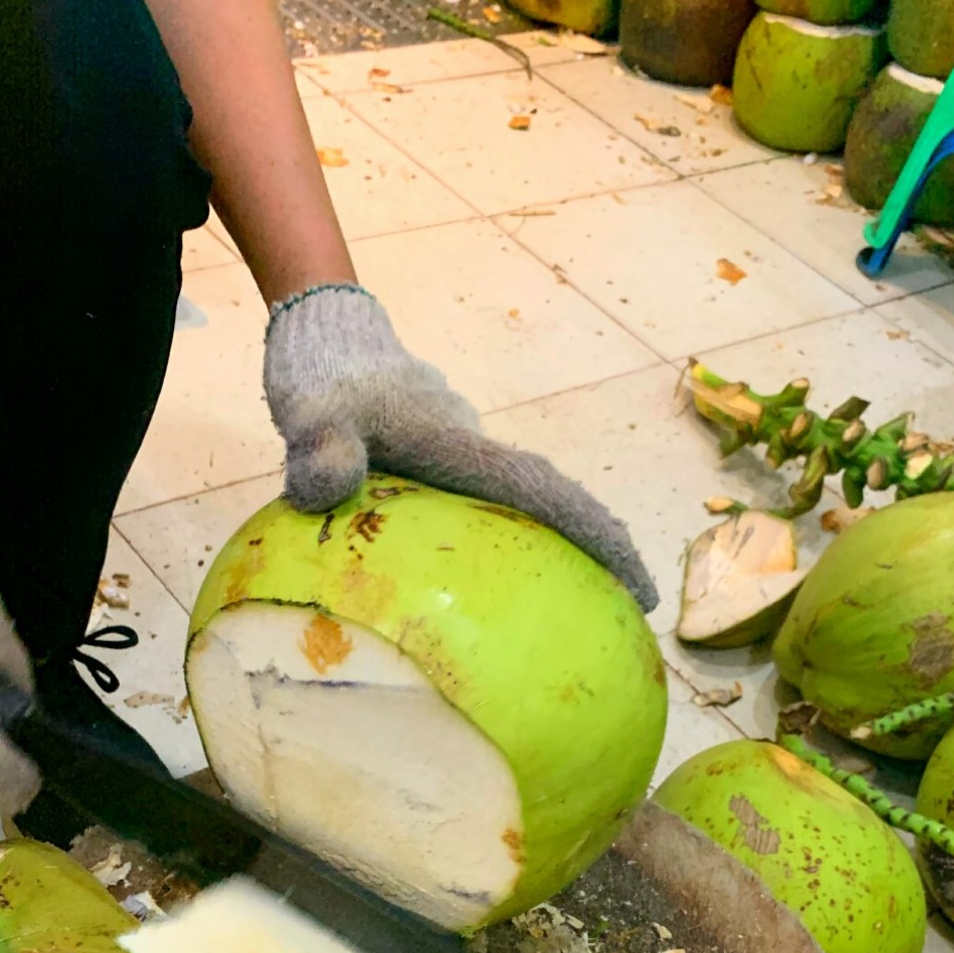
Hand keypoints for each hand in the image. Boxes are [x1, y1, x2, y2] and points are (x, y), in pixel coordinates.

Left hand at [263, 284, 657, 611]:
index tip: (642, 591)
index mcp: (462, 453)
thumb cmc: (321, 371)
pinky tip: (456, 590)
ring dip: (540, 557)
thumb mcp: (311, 412)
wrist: (323, 328)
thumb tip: (327, 489)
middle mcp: (472, 456)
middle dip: (591, 560)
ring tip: (542, 625)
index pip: (550, 499)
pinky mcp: (438, 462)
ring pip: (510, 512)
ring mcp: (458, 457)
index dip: (600, 543)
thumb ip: (321, 449)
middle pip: (549, 512)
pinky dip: (483, 546)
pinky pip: (472, 510)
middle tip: (616, 622)